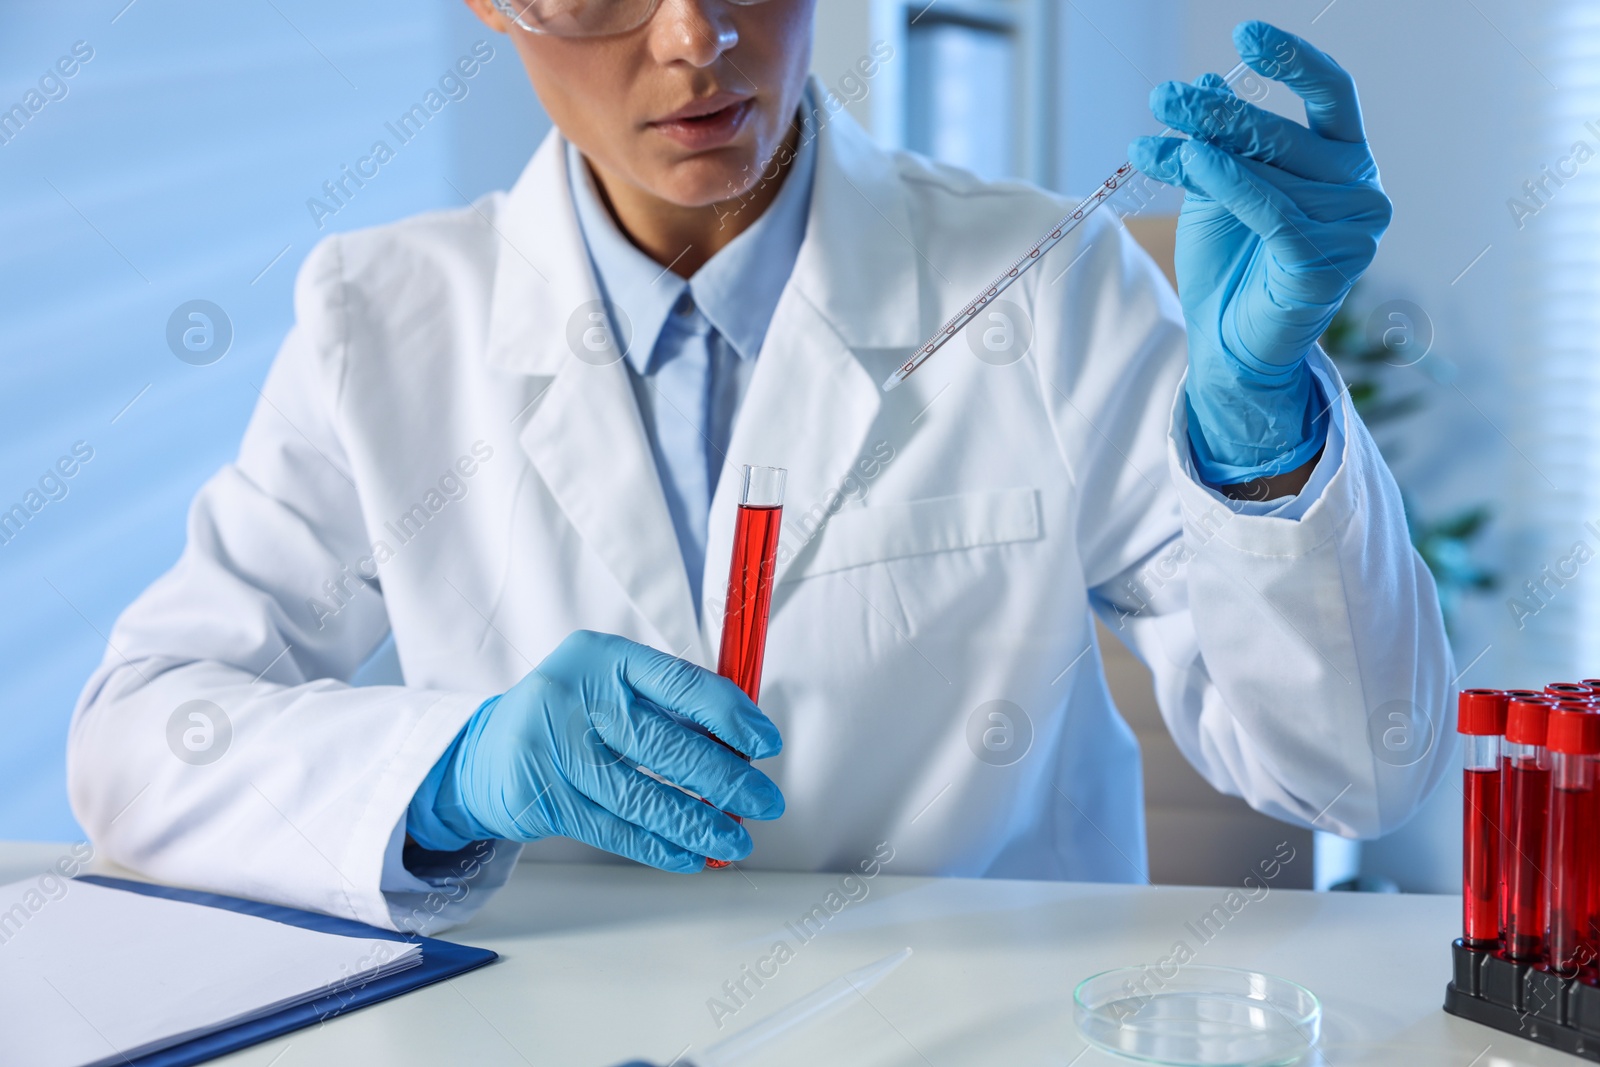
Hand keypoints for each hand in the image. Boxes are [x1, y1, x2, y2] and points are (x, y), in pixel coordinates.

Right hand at [407, 630, 783, 870]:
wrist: (484, 754)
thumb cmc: (568, 717)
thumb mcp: (610, 689)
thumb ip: (668, 707)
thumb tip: (742, 746)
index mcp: (602, 656)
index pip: (680, 682)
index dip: (731, 715)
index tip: (765, 743)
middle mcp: (573, 695)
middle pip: (665, 744)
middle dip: (726, 779)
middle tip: (766, 800)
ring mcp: (552, 747)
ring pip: (642, 795)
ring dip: (698, 823)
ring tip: (736, 839)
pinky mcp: (540, 797)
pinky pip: (613, 829)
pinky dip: (658, 846)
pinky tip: (691, 855)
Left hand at [1128, 21, 1390, 484]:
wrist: (1227, 345)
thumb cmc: (1232, 264)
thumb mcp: (1220, 188)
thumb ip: (1222, 139)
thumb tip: (1204, 80)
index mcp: (1347, 163)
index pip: (1334, 94)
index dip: (1293, 60)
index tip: (1246, 32)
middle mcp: (1362, 192)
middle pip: (1286, 132)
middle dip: (1218, 112)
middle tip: (1163, 97)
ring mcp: (1352, 232)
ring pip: (1271, 171)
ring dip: (1204, 149)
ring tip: (1153, 137)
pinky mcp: (1324, 265)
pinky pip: (1271, 211)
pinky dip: (1229, 182)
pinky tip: (1191, 159)